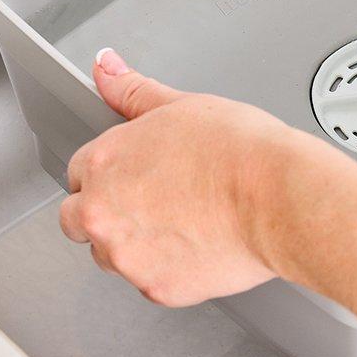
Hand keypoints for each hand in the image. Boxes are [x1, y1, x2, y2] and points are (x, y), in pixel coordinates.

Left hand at [59, 49, 323, 305]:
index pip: (77, 173)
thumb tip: (106, 66)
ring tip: (180, 221)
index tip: (134, 175)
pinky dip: (167, 268)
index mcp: (103, 163)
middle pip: (79, 221)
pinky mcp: (156, 290)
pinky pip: (148, 282)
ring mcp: (127, 257)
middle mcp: (103, 213)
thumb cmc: (239, 151)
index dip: (109, 173)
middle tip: (154, 200)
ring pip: (111, 256)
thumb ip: (131, 90)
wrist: (279, 197)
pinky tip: (196, 243)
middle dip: (107, 212)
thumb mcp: (179, 105)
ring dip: (133, 243)